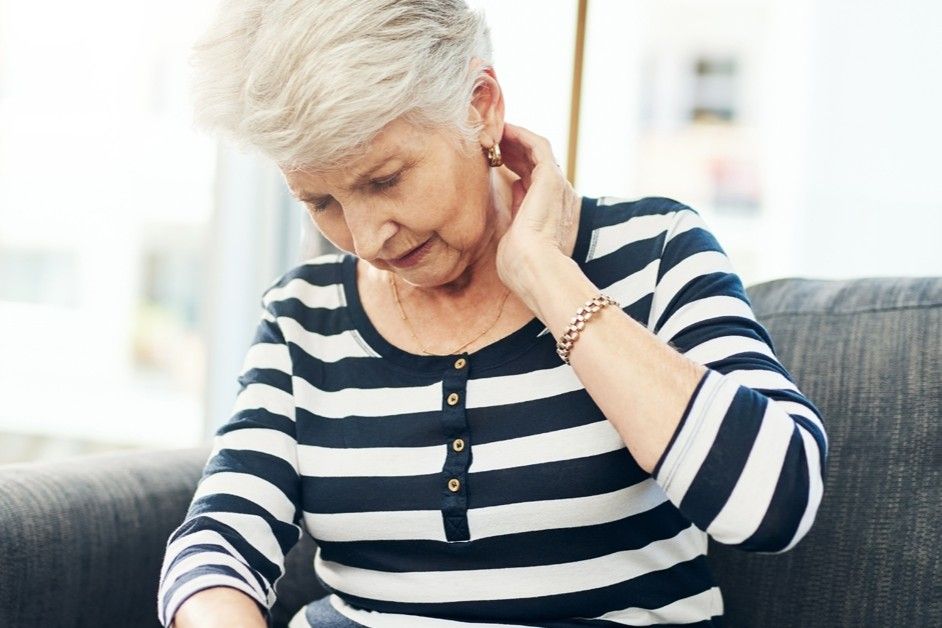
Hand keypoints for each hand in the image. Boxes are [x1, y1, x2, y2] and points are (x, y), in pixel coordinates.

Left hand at [494, 123, 579, 299]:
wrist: (536, 269)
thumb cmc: (522, 266)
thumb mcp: (515, 237)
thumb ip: (518, 212)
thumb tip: (515, 189)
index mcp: (552, 213)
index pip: (534, 183)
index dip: (516, 167)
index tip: (496, 160)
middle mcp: (559, 196)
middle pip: (536, 164)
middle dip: (514, 150)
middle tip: (492, 141)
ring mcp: (557, 185)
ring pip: (537, 151)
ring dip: (516, 139)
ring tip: (494, 131)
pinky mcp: (551, 176)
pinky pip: (537, 145)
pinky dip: (521, 135)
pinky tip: (503, 130)